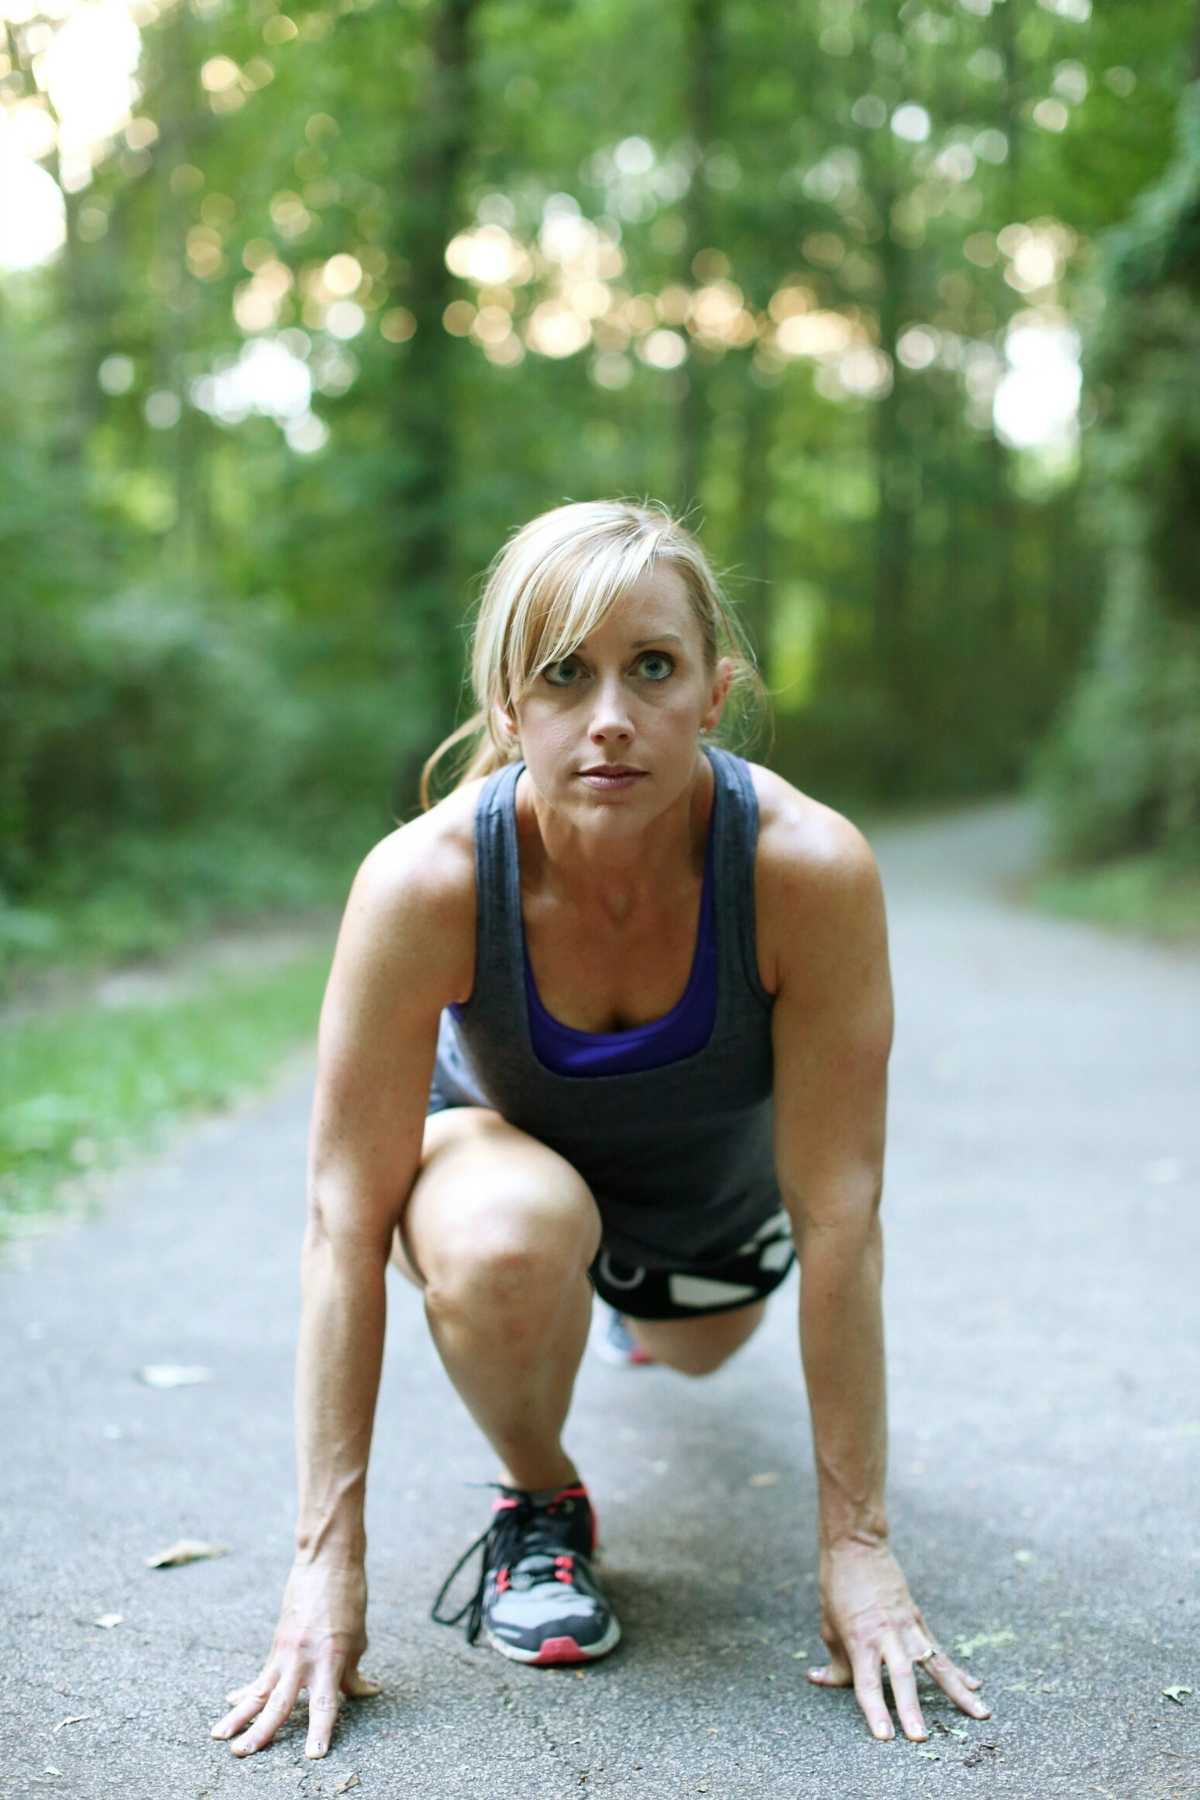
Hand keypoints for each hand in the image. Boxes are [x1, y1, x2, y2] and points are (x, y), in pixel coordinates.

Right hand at [210, 1558, 380, 1758]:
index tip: (313, 1755)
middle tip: (243, 1753)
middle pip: (280, 1703)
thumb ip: (354, 1672)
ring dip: (239, 1715)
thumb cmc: (349, 1599)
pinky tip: (231, 1701)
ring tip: (220, 1735)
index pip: (325, 1704)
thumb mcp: (358, 1638)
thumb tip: (367, 1692)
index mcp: (331, 1658)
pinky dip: (246, 1690)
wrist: (327, 1562)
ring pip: (259, 1690)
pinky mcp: (277, 1644)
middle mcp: (305, 1658)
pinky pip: (260, 1674)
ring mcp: (287, 1652)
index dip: (320, 1731)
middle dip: (262, 1731)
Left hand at [806, 1537, 989, 1741]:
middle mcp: (886, 1634)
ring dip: (957, 1691)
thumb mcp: (829, 1626)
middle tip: (922, 1737)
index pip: (867, 1682)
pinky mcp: (917, 1619)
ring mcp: (906, 1626)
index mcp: (860, 1638)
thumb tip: (821, 1681)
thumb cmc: (837, 1588)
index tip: (884, 1736)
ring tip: (980, 1713)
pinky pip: (939, 1649)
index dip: (874, 1710)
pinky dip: (956, 1669)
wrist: (857, 1547)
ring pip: (934, 1663)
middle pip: (902, 1676)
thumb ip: (835, 1661)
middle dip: (912, 1708)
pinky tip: (973, 1687)